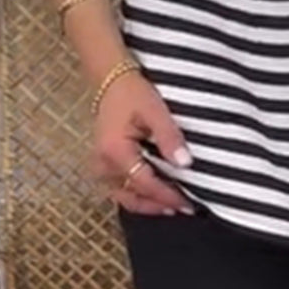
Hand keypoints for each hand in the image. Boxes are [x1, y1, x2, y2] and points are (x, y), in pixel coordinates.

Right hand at [92, 70, 194, 216]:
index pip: (144, 183)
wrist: (111, 80)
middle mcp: (103, 165)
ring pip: (124, 197)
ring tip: (173, 206)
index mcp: (115, 152)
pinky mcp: (104, 165)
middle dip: (159, 205)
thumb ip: (169, 137)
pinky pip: (120, 189)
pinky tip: (156, 196)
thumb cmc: (133, 93)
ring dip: (148, 204)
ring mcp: (100, 167)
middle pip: (132, 196)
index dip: (166, 195)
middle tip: (185, 208)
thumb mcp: (155, 110)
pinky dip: (138, 195)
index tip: (187, 202)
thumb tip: (185, 163)